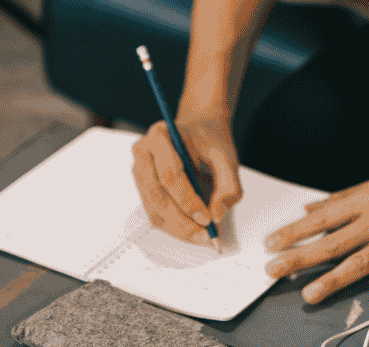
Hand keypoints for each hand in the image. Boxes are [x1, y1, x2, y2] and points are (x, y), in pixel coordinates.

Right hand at [131, 115, 242, 246]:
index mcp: (160, 136)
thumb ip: (228, 184)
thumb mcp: (227, 157)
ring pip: (154, 210)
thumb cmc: (209, 141)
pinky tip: (193, 231)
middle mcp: (143, 154)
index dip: (187, 200)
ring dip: (178, 228)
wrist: (199, 132)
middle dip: (181, 220)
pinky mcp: (144, 190)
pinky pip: (156, 215)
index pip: (169, 174)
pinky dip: (174, 227)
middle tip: (204, 234)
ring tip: (202, 236)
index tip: (207, 218)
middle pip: (156, 196)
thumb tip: (217, 214)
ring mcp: (140, 173)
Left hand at [264, 166, 368, 310]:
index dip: (295, 232)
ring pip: (359, 263)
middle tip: (275, 270)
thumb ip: (341, 199)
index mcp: (366, 200)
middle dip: (300, 258)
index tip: (272, 242)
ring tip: (310, 293)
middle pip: (332, 244)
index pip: (322, 219)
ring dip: (333, 280)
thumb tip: (312, 208)